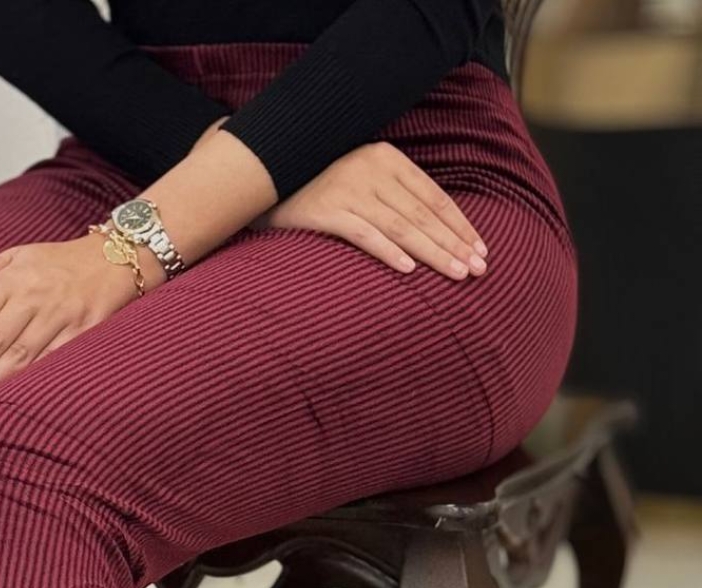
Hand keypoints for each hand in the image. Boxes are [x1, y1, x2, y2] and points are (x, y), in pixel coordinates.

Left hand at [0, 232, 161, 403]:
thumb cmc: (59, 262)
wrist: (115, 260)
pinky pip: (53, 360)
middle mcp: (36, 298)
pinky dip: (32, 378)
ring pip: (22, 354)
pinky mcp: (83, 332)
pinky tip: (13, 394)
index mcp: (15, 279)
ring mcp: (61, 317)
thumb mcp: (17, 256)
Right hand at [249, 141, 488, 280]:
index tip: (481, 249)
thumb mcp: (358, 177)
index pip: (434, 196)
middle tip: (480, 269)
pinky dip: (388, 251)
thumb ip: (390, 193)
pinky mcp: (325, 211)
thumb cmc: (314, 183)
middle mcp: (372, 170)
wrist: (260, 175)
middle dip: (455, 243)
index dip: (461, 225)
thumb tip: (428, 226)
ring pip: (402, 226)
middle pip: (423, 214)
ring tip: (458, 273)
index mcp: (387, 158)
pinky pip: (363, 234)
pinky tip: (408, 270)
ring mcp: (348, 190)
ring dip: (433, 252)